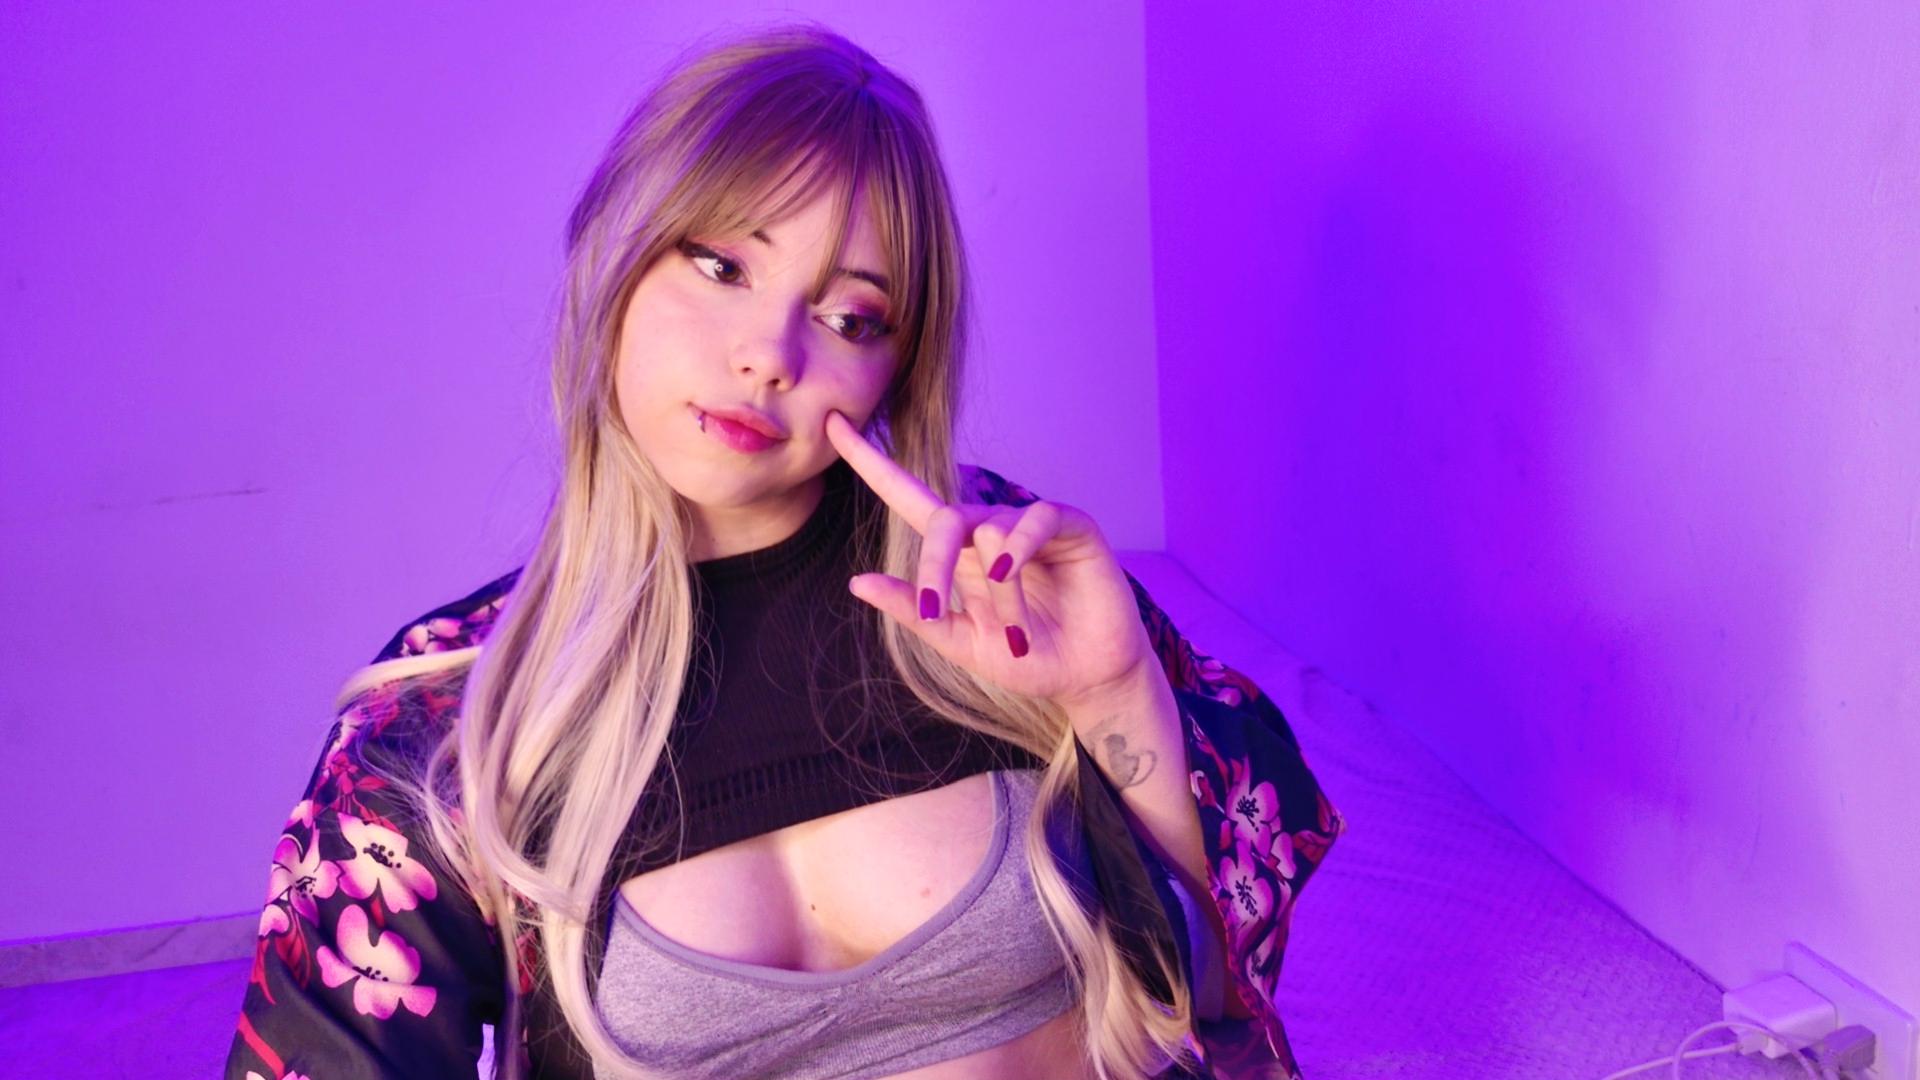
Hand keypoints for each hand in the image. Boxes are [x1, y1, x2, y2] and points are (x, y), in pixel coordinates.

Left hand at [823, 409, 1156, 715]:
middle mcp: (988, 530)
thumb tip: (857, 581)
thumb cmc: (1026, 658)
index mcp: (956, 553)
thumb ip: (914, 611)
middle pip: (942, 518)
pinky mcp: (1069, 526)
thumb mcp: (959, 641)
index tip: (830, 424)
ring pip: (990, 535)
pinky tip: (1010, 575)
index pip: (904, 495)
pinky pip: (1034, 519)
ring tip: (1016, 636)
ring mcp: (1029, 525)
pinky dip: (1018, 547)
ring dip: (1000, 595)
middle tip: (935, 611)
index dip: (868, 461)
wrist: (1086, 679)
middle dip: (932, 565)